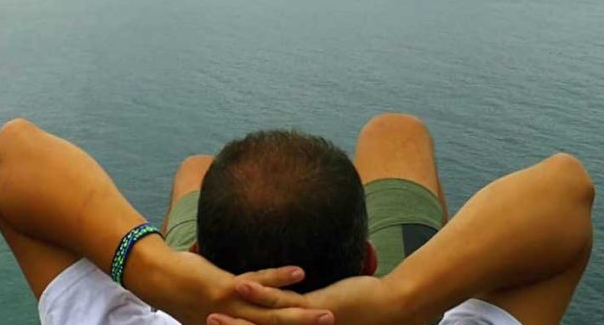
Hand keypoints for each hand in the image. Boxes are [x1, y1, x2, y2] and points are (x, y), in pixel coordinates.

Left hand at [134, 249, 334, 324]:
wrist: (159, 277)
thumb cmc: (184, 290)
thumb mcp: (208, 314)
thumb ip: (226, 318)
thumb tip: (235, 318)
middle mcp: (237, 323)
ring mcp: (234, 308)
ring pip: (275, 315)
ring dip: (303, 314)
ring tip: (327, 313)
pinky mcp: (228, 288)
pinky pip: (260, 282)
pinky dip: (279, 277)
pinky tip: (300, 273)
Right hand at [217, 275, 412, 324]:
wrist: (393, 310)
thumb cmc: (365, 309)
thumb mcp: (329, 313)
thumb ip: (309, 313)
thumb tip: (297, 307)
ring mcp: (302, 322)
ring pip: (261, 324)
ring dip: (234, 322)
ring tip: (211, 313)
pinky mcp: (312, 307)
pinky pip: (279, 301)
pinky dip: (259, 290)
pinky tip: (240, 283)